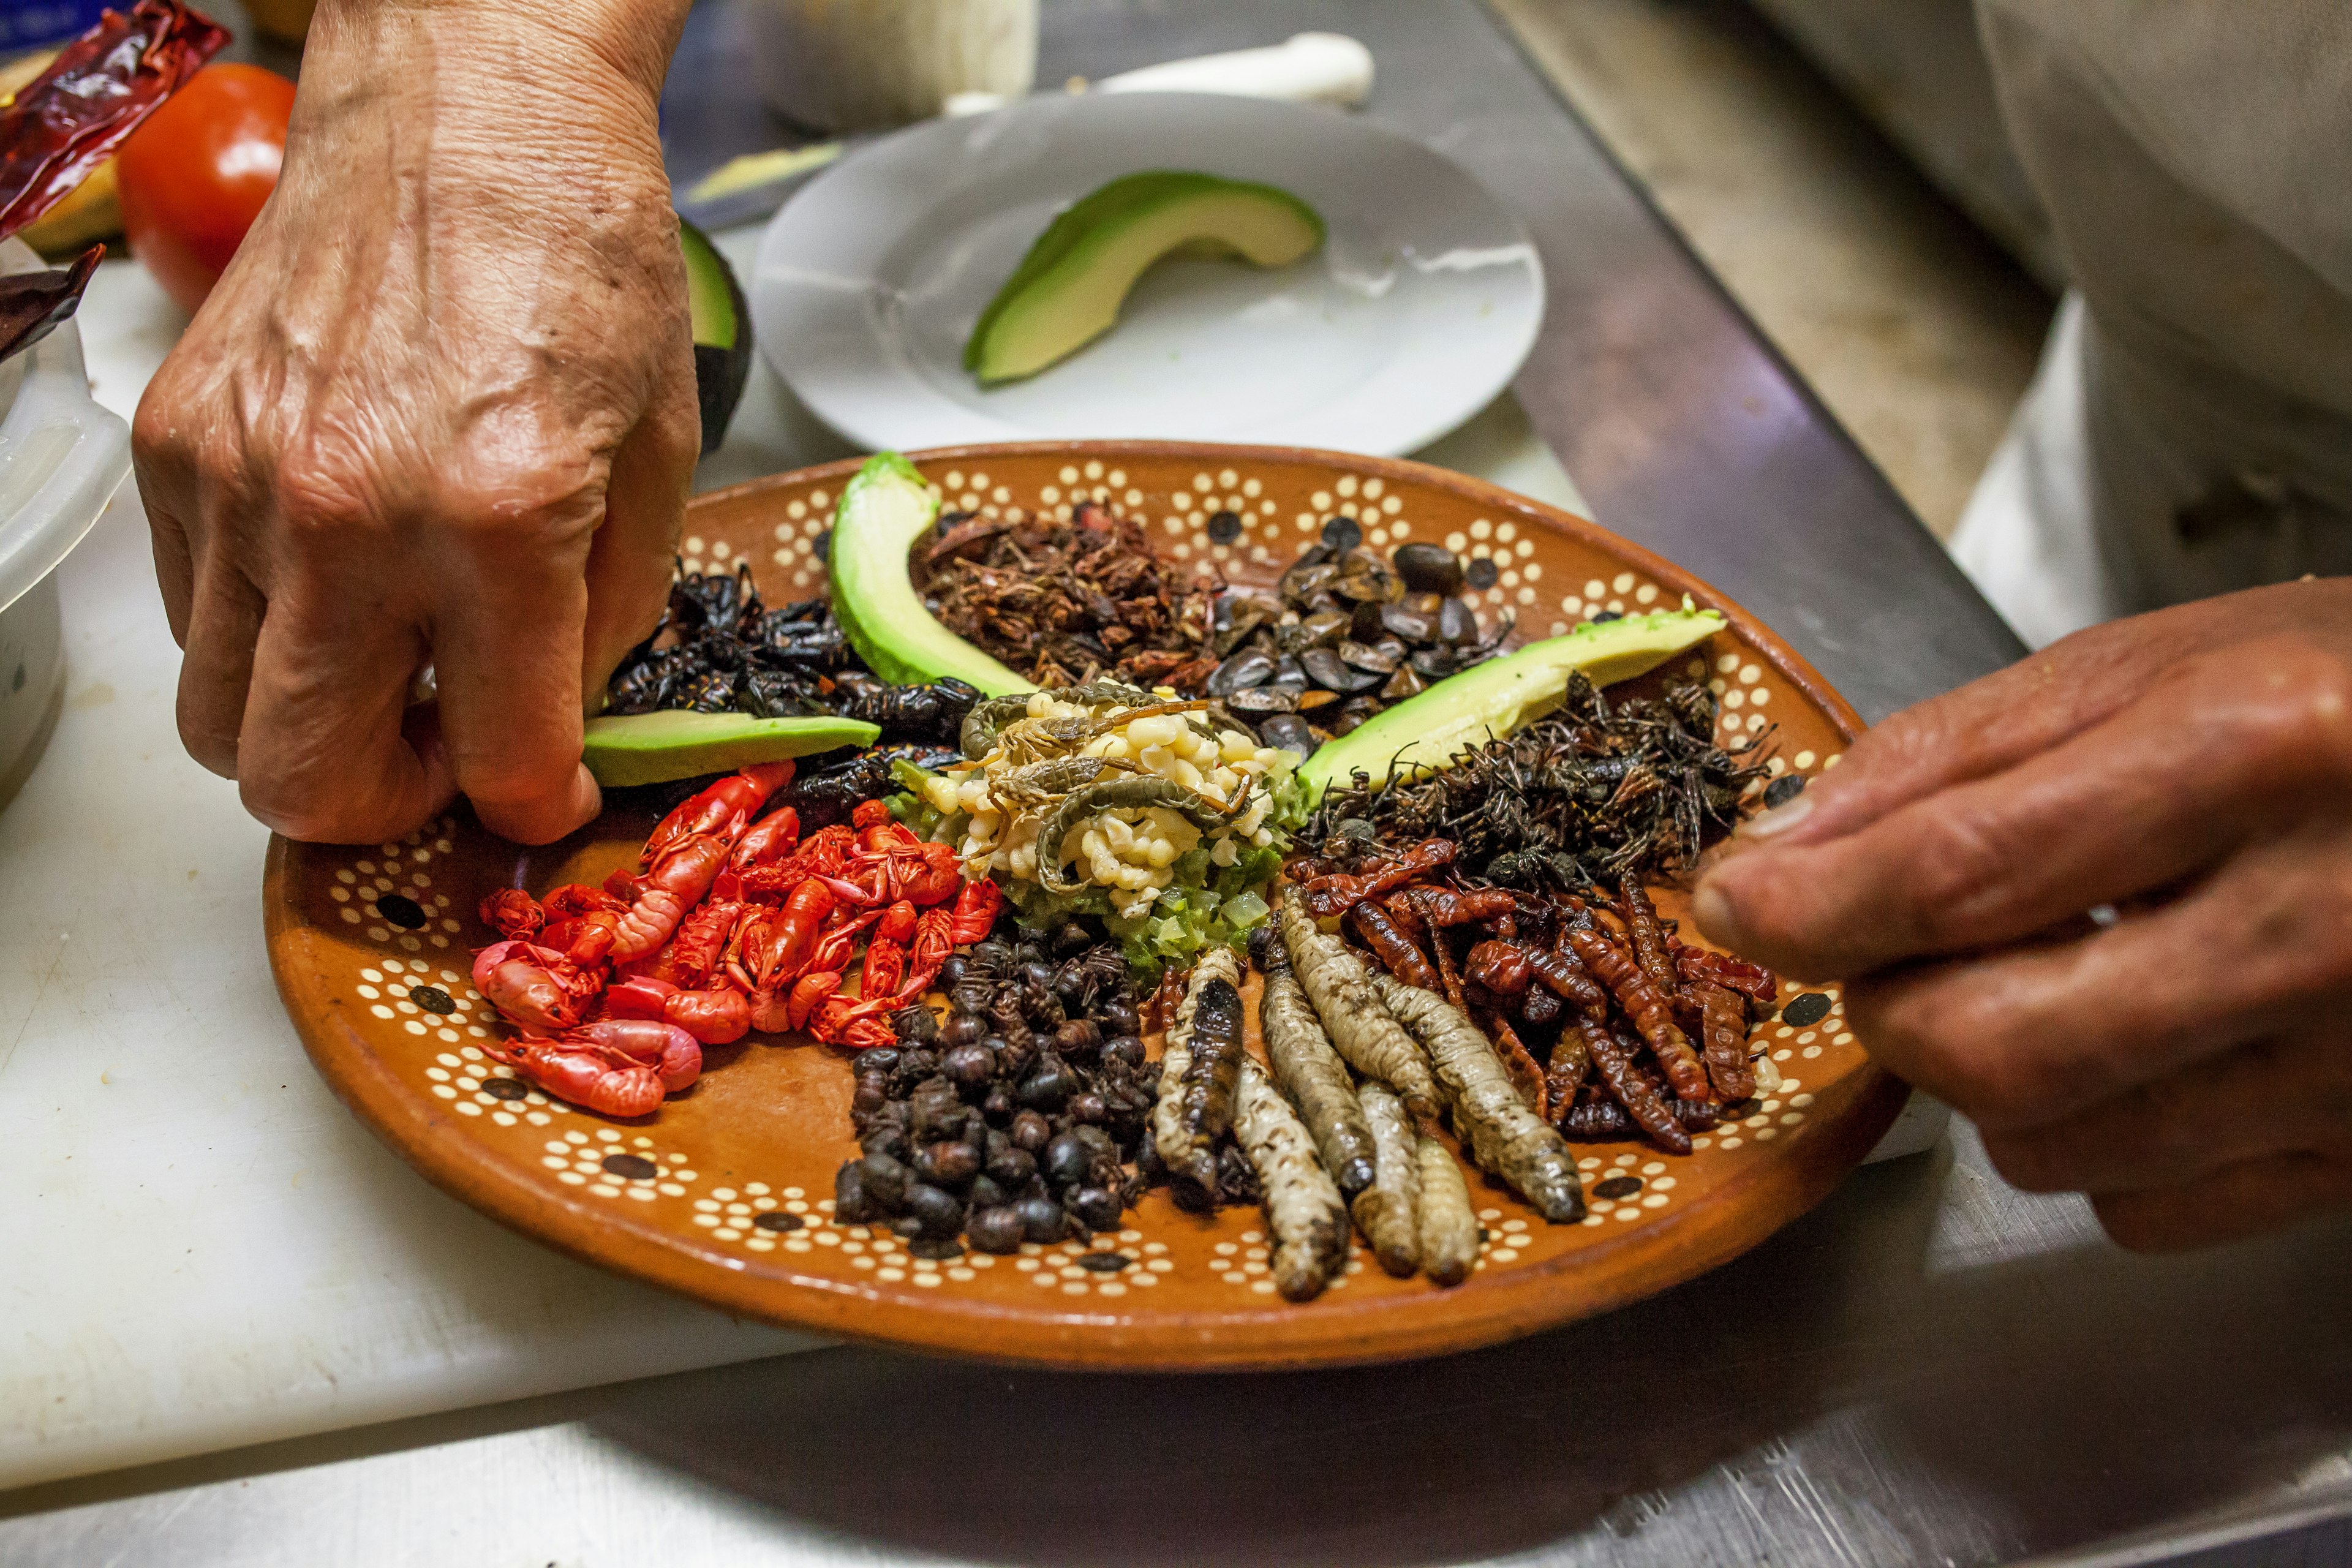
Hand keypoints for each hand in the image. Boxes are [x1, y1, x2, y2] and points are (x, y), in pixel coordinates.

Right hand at [133, 0, 695, 843]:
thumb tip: (555, 736)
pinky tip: (342, 580)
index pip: (495, 763)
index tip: (543, 795)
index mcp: (498, 522)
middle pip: (300, 783)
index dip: (530, 807)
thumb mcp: (656, 464)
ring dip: (308, 728)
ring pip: (219, 718)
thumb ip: (606, 626)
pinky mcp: (180, 445)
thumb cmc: (583, 261)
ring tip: (391, 673)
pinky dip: (261, 635)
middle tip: (445, 757)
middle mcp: (347, 515)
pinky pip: (192, 616)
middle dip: (383, 805)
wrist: (471, 108)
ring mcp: (241, 481)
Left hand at [1693, 579, 2351, 1250]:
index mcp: (2260, 752)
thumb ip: (1952, 756)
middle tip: (1893, 941)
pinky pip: (2146, 1208)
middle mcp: (2324, 922)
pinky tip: (2133, 1044)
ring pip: (2054, 1146)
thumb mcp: (2156, 665)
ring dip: (1981, 1074)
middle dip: (1889, 1004)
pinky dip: (2088, 1141)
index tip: (1731, 904)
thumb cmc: (2346, 701)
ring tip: (2034, 973)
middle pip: (1991, 1046)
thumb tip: (1780, 855)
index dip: (1811, 907)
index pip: (1963, 871)